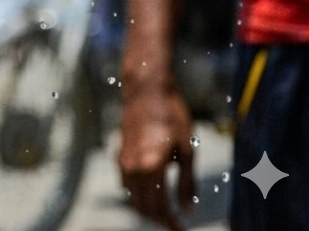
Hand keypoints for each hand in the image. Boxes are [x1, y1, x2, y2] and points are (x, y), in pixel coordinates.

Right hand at [119, 84, 196, 229]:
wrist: (147, 91)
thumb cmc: (172, 116)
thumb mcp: (188, 150)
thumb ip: (187, 183)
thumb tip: (188, 210)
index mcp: (151, 167)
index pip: (160, 207)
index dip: (171, 222)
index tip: (182, 229)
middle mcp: (133, 168)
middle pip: (143, 207)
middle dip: (159, 219)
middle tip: (175, 224)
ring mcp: (123, 162)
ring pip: (131, 198)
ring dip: (147, 210)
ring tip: (164, 213)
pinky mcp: (120, 155)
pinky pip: (126, 185)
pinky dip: (137, 196)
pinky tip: (151, 193)